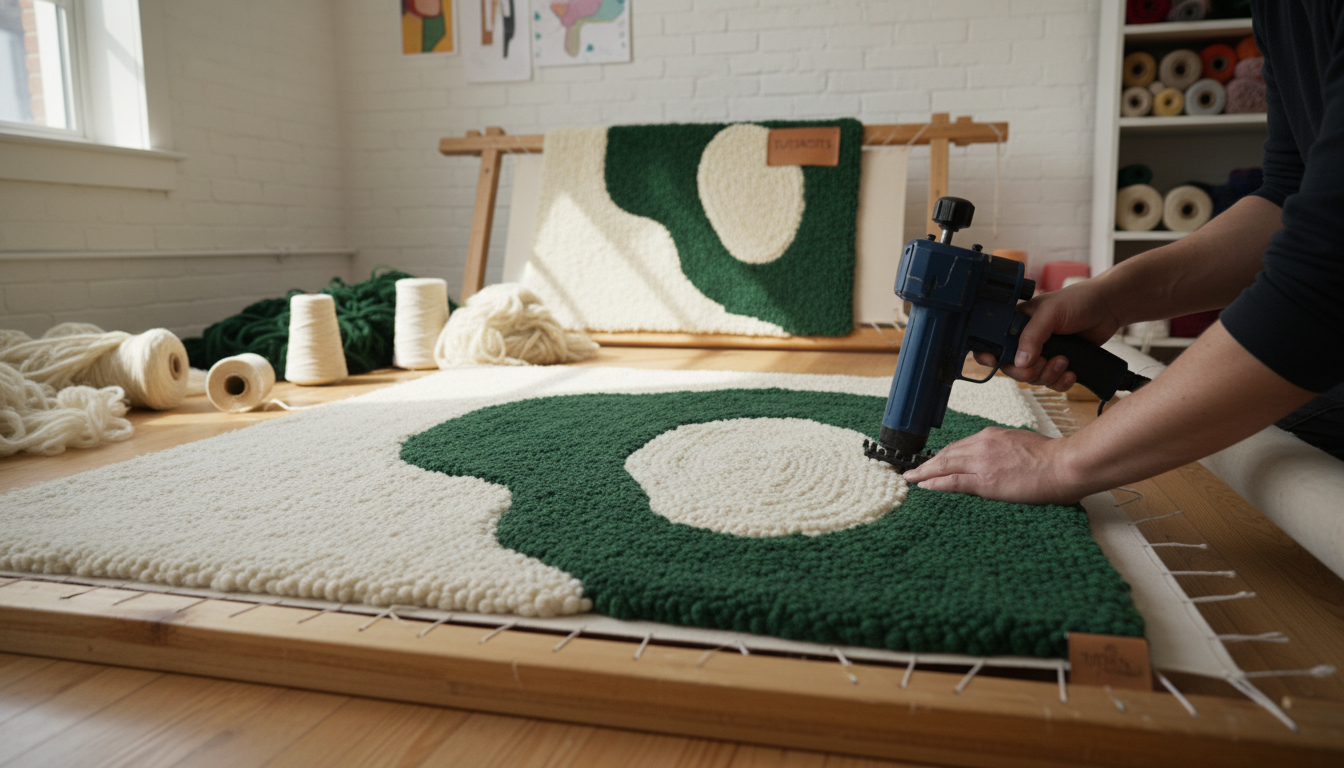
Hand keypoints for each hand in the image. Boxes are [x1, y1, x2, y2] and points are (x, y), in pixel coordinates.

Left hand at [901, 427, 1089, 504]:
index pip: (960, 446)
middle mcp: (982, 445)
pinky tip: (924, 485)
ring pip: (944, 465)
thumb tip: (994, 459)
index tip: (934, 460)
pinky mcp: (985, 481)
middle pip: (947, 454)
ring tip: (912, 478)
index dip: (944, 455)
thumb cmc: (1051, 457)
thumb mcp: (1020, 443)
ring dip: (925, 472)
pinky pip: (952, 482)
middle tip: (913, 469)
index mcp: (992, 435)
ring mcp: (981, 462)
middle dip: (928, 462)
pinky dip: (935, 483)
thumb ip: (1002, 448)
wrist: (1063, 465)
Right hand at [973, 280, 1123, 391]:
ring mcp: (1043, 353)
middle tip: (1043, 362)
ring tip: (1064, 361)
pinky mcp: (1059, 364)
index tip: (993, 361)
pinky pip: (1051, 383)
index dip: (989, 353)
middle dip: (1028, 371)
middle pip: (1012, 367)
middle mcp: (1026, 340)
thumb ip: (1033, 336)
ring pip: (1032, 378)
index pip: (993, 342)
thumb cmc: (1078, 300)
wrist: (1109, 308)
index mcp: (1017, 323)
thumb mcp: (1051, 313)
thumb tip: (1020, 362)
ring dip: (1048, 375)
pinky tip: (1072, 372)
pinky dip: (1060, 382)